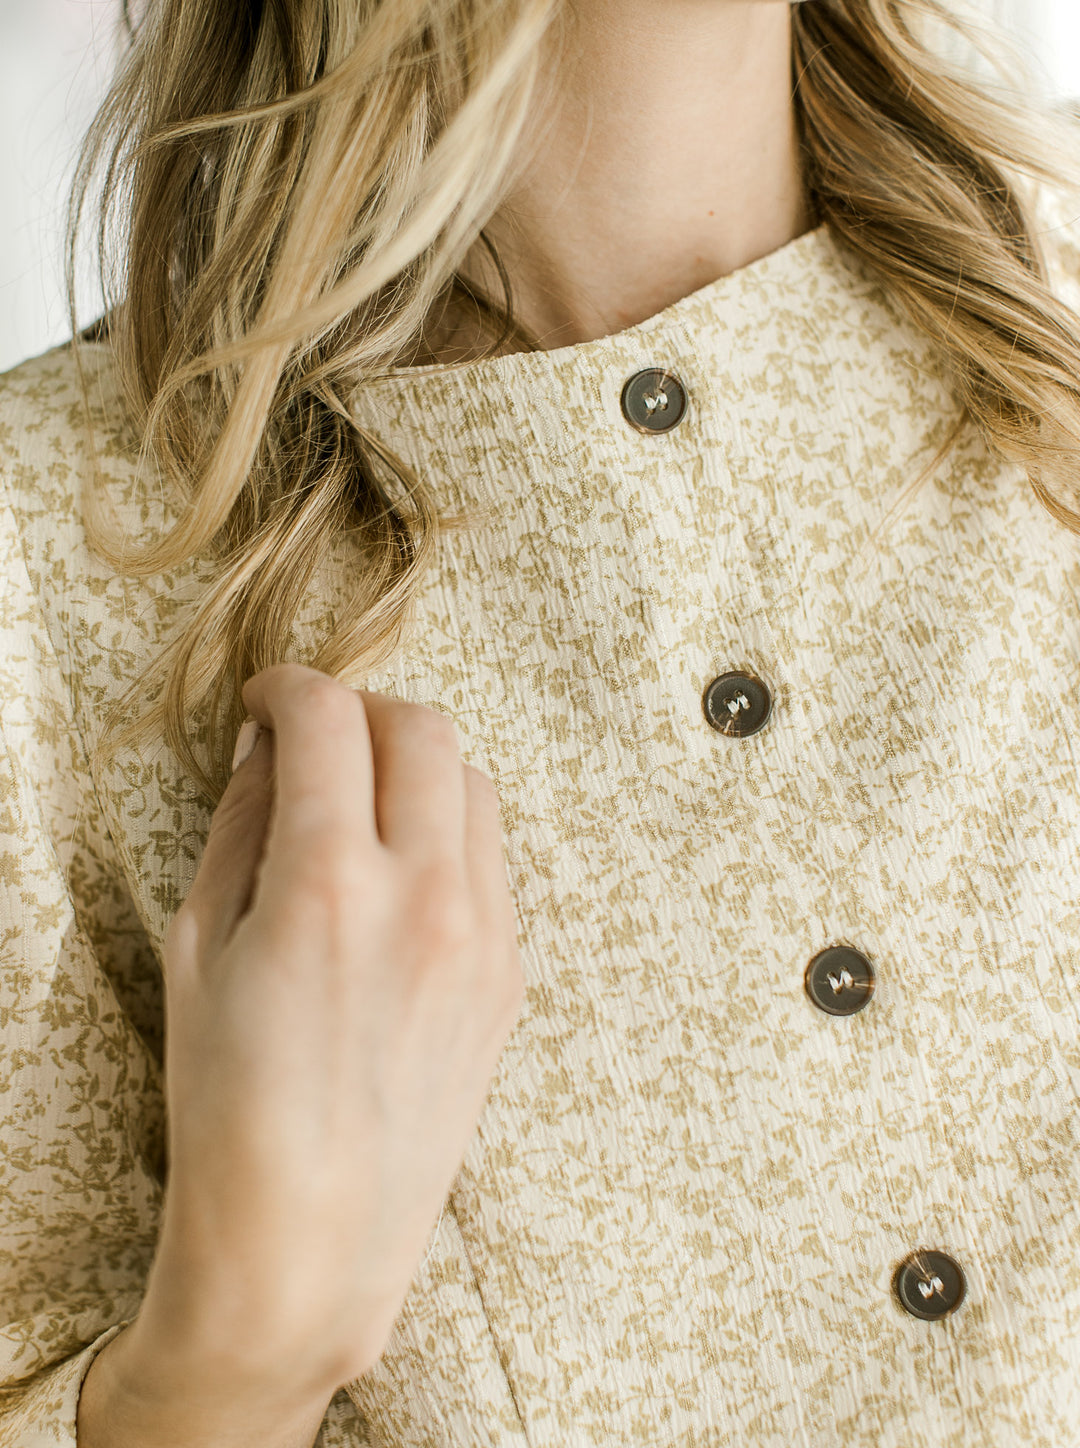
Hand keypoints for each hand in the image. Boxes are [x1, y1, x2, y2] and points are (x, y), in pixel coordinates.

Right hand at [131, 663, 522, 1400]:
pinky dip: (447, 832)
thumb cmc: (229, 1103)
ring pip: (473, 783)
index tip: (266, 704)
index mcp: (328, 885)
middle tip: (316, 745)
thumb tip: (271, 750)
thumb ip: (240, 825)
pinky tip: (398, 876)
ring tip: (361, 808)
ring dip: (415, 767)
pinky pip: (492, 857)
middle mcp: (424, 896)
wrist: (311, 1237)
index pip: (329, 718)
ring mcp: (483, 936)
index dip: (288, 688)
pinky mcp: (511, 974)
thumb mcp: (198, 950)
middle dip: (361, 711)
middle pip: (422, 728)